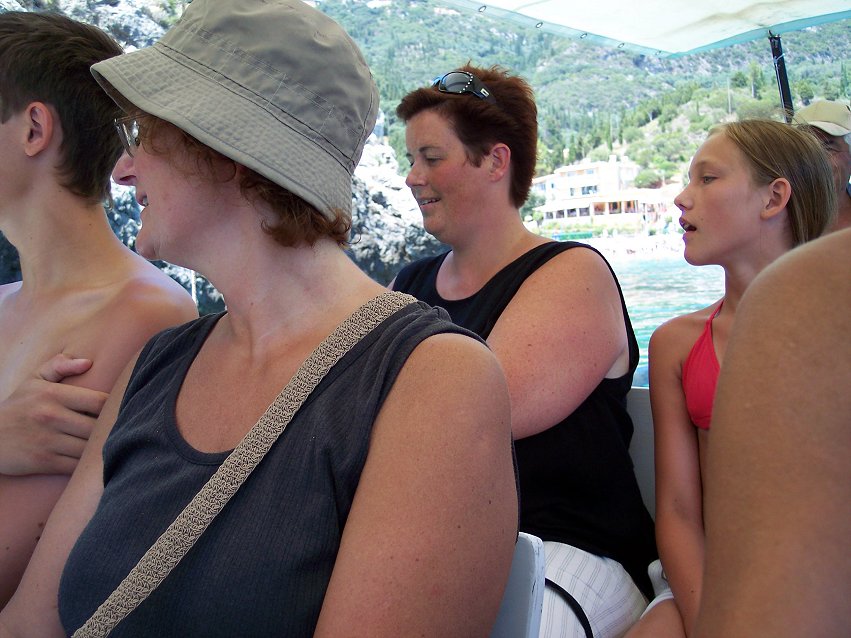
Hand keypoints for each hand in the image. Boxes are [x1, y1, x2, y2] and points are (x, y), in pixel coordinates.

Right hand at [0, 355, 107, 475]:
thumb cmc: (17, 406)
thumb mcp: (33, 380)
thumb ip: (60, 366)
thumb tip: (88, 362)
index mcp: (53, 394)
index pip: (100, 402)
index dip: (114, 407)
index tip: (117, 411)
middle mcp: (52, 416)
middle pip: (99, 427)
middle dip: (111, 429)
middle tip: (119, 430)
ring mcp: (47, 441)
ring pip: (90, 448)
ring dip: (102, 448)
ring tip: (109, 444)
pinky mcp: (43, 462)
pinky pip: (77, 465)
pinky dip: (88, 465)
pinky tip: (92, 460)